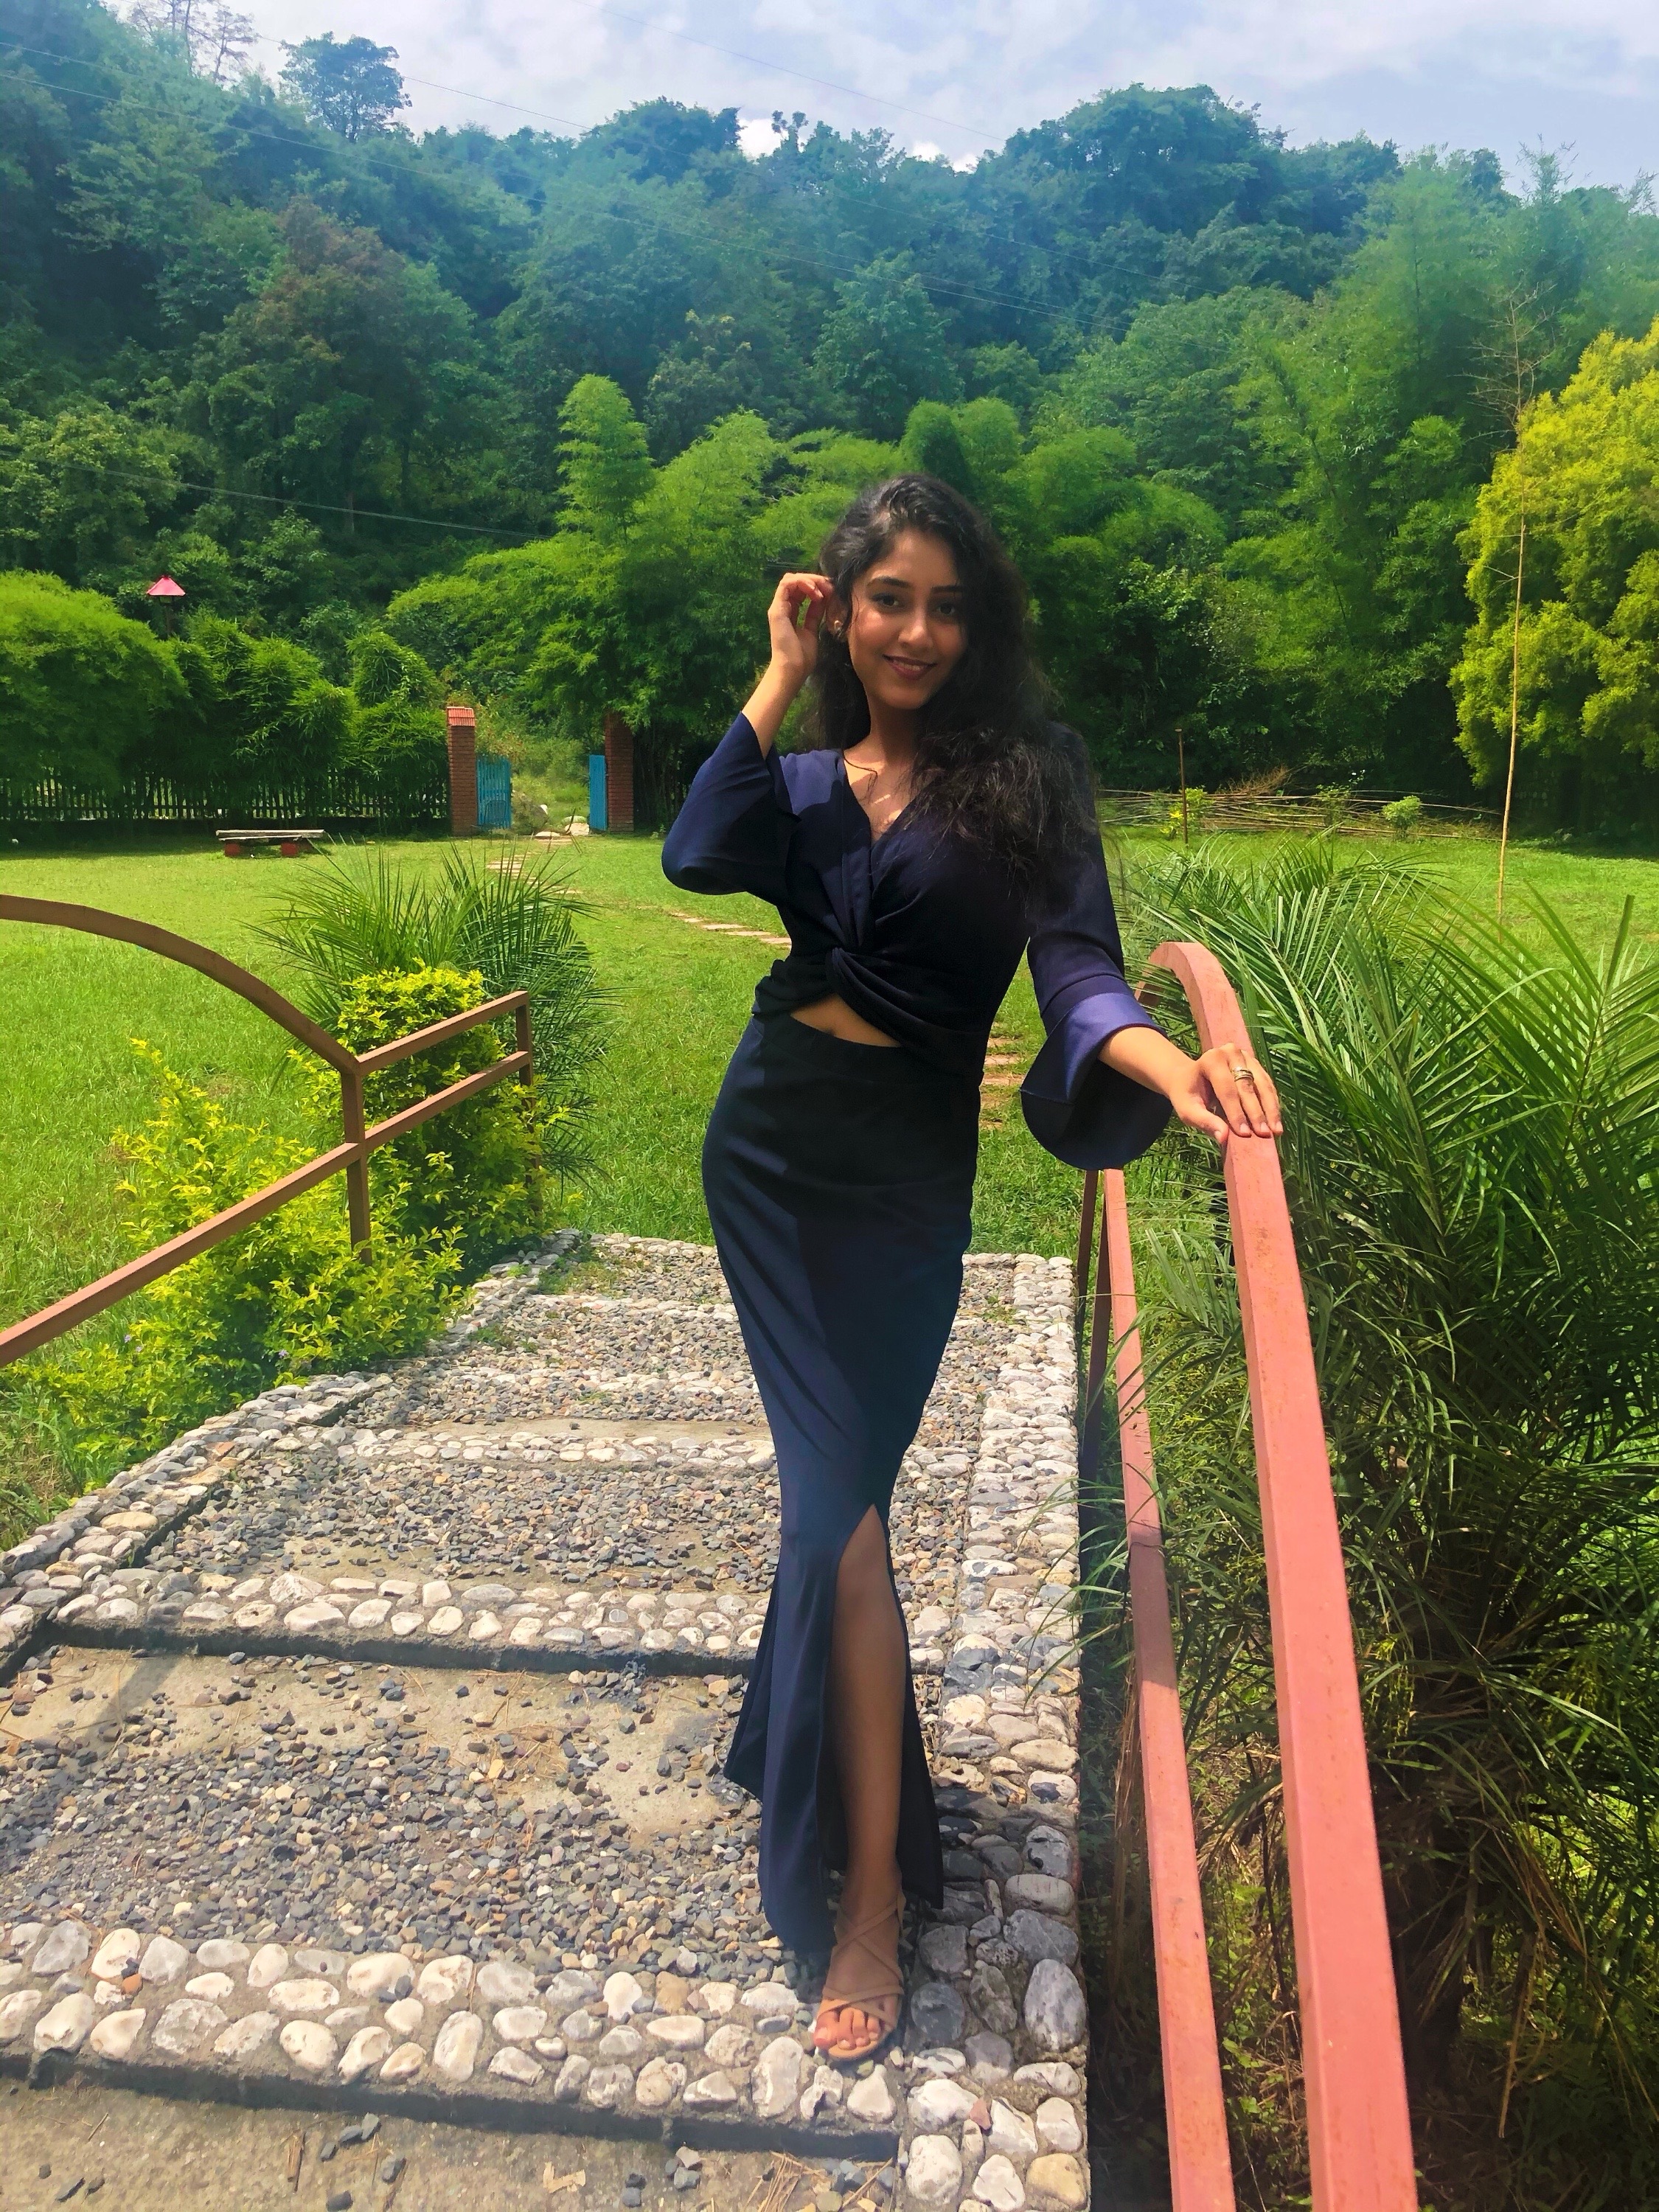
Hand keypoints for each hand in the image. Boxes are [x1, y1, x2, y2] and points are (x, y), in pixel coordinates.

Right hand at [765, 571, 835, 689]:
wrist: (792, 670)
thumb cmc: (802, 657)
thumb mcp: (813, 629)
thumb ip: (815, 614)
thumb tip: (824, 599)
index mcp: (789, 613)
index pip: (800, 590)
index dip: (816, 587)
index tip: (831, 592)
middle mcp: (782, 607)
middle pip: (796, 582)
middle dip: (815, 581)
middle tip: (830, 587)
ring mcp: (778, 607)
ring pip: (791, 579)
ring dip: (809, 580)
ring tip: (822, 590)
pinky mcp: (777, 609)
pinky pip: (787, 584)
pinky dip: (802, 583)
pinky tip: (815, 593)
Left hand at [1175, 1045, 1282, 1143]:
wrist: (1190, 1078)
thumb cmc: (1187, 1096)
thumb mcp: (1188, 1110)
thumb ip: (1204, 1122)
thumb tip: (1223, 1137)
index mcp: (1211, 1060)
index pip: (1227, 1089)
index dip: (1236, 1112)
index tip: (1245, 1133)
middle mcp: (1231, 1053)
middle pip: (1246, 1086)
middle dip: (1256, 1113)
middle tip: (1264, 1134)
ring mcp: (1245, 1056)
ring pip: (1262, 1085)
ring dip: (1270, 1109)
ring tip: (1276, 1130)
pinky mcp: (1255, 1064)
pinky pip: (1267, 1085)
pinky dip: (1272, 1103)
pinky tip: (1276, 1121)